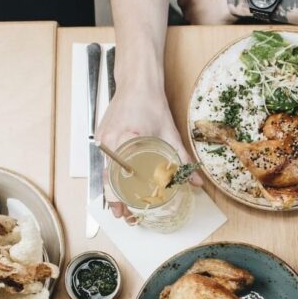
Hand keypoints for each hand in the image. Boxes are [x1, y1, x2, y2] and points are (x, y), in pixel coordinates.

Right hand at [94, 84, 200, 219]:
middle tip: (123, 215)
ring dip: (110, 190)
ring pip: (103, 172)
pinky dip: (109, 176)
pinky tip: (116, 186)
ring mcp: (103, 140)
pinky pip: (103, 161)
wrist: (136, 83)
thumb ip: (182, 159)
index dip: (119, 198)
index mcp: (125, 141)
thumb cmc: (150, 103)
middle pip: (107, 180)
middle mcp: (109, 142)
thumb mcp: (169, 133)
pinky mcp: (101, 137)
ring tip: (119, 205)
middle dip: (114, 200)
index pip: (117, 178)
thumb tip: (196, 181)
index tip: (125, 211)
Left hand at [177, 0, 240, 24]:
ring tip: (211, 13)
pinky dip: (202, 24)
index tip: (192, 0)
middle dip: (191, 7)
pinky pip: (196, 25)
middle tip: (204, 8)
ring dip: (197, 16)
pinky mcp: (197, 22)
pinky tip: (212, 19)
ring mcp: (190, 10)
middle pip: (183, 5)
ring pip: (189, 16)